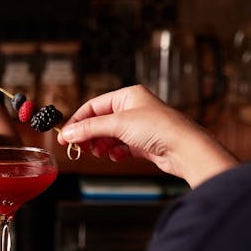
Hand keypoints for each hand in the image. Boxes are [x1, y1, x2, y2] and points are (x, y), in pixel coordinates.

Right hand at [57, 85, 236, 186]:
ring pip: (109, 136)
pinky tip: (115, 155)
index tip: (65, 135)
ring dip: (101, 145)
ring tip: (99, 152)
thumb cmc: (160, 128)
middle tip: (78, 147)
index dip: (78, 121)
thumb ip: (90, 128)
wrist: (185, 149)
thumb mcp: (118, 124)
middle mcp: (133, 109)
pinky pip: (121, 147)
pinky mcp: (144, 144)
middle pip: (100, 122)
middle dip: (89, 135)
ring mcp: (139, 127)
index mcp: (128, 95)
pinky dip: (115, 152)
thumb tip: (69, 133)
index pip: (94, 106)